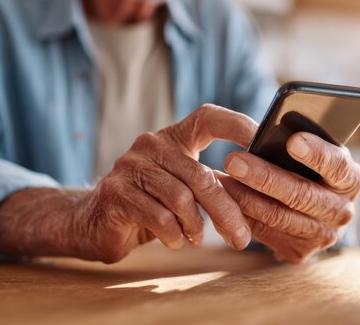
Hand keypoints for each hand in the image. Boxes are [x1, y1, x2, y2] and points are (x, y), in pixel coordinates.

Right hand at [0, 104, 258, 262]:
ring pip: (181, 199)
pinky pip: (159, 217)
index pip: (208, 118)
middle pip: (201, 176)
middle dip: (226, 212)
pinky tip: (175, 240)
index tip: (264, 140)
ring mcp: (130, 166)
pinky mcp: (115, 192)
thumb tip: (261, 188)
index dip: (238, 125)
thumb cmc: (151, 205)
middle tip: (241, 238)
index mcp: (173, 137)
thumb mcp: (183, 188)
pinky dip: (174, 235)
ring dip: (196, 227)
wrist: (95, 221)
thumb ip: (212, 182)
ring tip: (196, 238)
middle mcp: (151, 144)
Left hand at [218, 132, 359, 263]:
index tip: (292, 141)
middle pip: (300, 194)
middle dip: (264, 176)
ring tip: (219, 179)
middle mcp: (342, 211)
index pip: (337, 165)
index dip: (316, 153)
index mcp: (350, 178)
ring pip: (278, 216)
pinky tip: (222, 200)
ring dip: (244, 198)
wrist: (315, 209)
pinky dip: (242, 216)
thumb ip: (301, 143)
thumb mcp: (315, 151)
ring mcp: (323, 235)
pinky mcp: (301, 252)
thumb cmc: (310, 168)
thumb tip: (270, 132)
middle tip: (233, 160)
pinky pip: (266, 233)